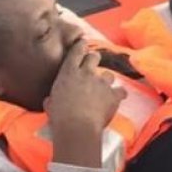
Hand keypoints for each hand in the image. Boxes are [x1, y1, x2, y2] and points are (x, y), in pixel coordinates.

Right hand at [45, 38, 126, 167]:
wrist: (77, 126)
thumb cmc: (60, 116)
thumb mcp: (51, 103)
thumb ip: (53, 98)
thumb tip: (50, 101)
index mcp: (68, 72)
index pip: (76, 51)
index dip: (81, 46)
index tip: (83, 44)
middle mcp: (86, 73)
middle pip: (94, 57)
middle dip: (95, 59)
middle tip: (94, 64)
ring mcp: (101, 83)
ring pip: (109, 74)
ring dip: (107, 79)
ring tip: (104, 87)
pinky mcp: (113, 94)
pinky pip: (121, 90)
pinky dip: (120, 94)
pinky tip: (119, 97)